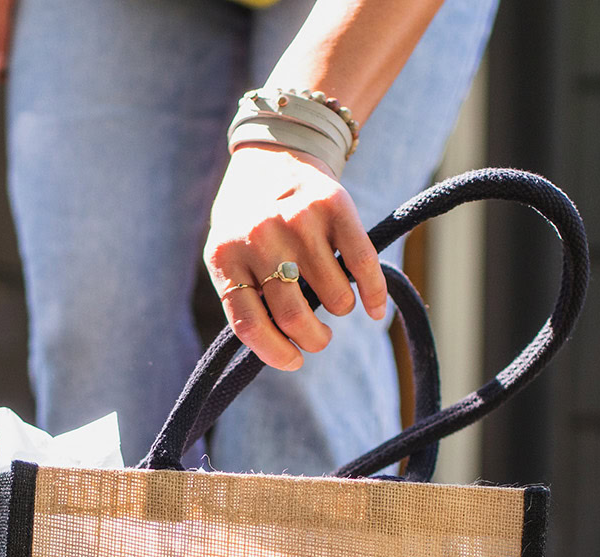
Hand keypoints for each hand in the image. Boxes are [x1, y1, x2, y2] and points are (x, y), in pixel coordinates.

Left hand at [204, 144, 386, 371]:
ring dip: (340, 311)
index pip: (250, 324)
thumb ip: (244, 295)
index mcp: (225, 256)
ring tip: (334, 302)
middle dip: (314, 340)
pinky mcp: (334, 206)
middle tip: (319, 338)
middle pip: (294, 317)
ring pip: (333, 298)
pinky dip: (374, 296)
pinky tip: (374, 309)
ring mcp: (298, 220)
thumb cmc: (249, 220)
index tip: (294, 362)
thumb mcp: (230, 253)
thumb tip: (280, 349)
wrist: (273, 153)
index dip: (276, 353)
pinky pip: (363, 266)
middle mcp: (260, 237)